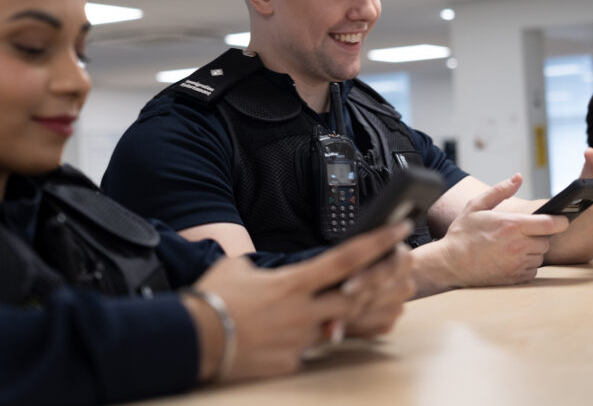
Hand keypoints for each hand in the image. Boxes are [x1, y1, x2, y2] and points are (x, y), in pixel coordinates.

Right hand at [189, 220, 410, 381]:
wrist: (194, 339)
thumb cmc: (212, 299)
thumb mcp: (237, 267)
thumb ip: (263, 267)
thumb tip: (265, 270)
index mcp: (293, 282)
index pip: (346, 259)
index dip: (377, 242)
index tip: (399, 229)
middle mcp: (303, 311)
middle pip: (358, 296)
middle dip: (382, 282)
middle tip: (397, 270)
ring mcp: (300, 339)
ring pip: (339, 325)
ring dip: (350, 313)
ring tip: (354, 302)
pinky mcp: (291, 362)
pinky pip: (310, 350)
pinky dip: (309, 340)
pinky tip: (294, 335)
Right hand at [437, 174, 568, 286]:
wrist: (450, 263)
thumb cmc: (463, 233)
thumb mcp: (476, 206)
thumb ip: (500, 190)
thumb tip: (518, 177)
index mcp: (511, 225)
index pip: (550, 224)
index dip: (561, 221)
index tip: (562, 219)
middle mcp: (517, 246)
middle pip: (546, 240)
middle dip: (538, 236)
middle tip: (520, 233)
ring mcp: (517, 264)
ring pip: (540, 255)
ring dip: (531, 250)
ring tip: (511, 246)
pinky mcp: (516, 278)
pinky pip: (532, 269)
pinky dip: (525, 264)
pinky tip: (509, 259)